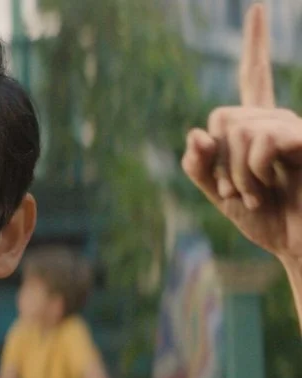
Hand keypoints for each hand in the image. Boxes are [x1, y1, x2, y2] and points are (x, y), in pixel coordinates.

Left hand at [181, 4, 301, 262]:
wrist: (297, 245)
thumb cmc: (264, 219)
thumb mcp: (218, 193)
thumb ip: (199, 166)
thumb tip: (194, 132)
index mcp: (257, 127)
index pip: (254, 77)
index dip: (256, 44)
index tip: (258, 7)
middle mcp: (277, 120)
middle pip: (221, 116)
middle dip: (219, 161)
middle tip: (238, 191)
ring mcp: (292, 129)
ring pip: (236, 130)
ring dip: (237, 174)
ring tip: (258, 195)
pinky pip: (261, 141)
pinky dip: (253, 172)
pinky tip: (269, 188)